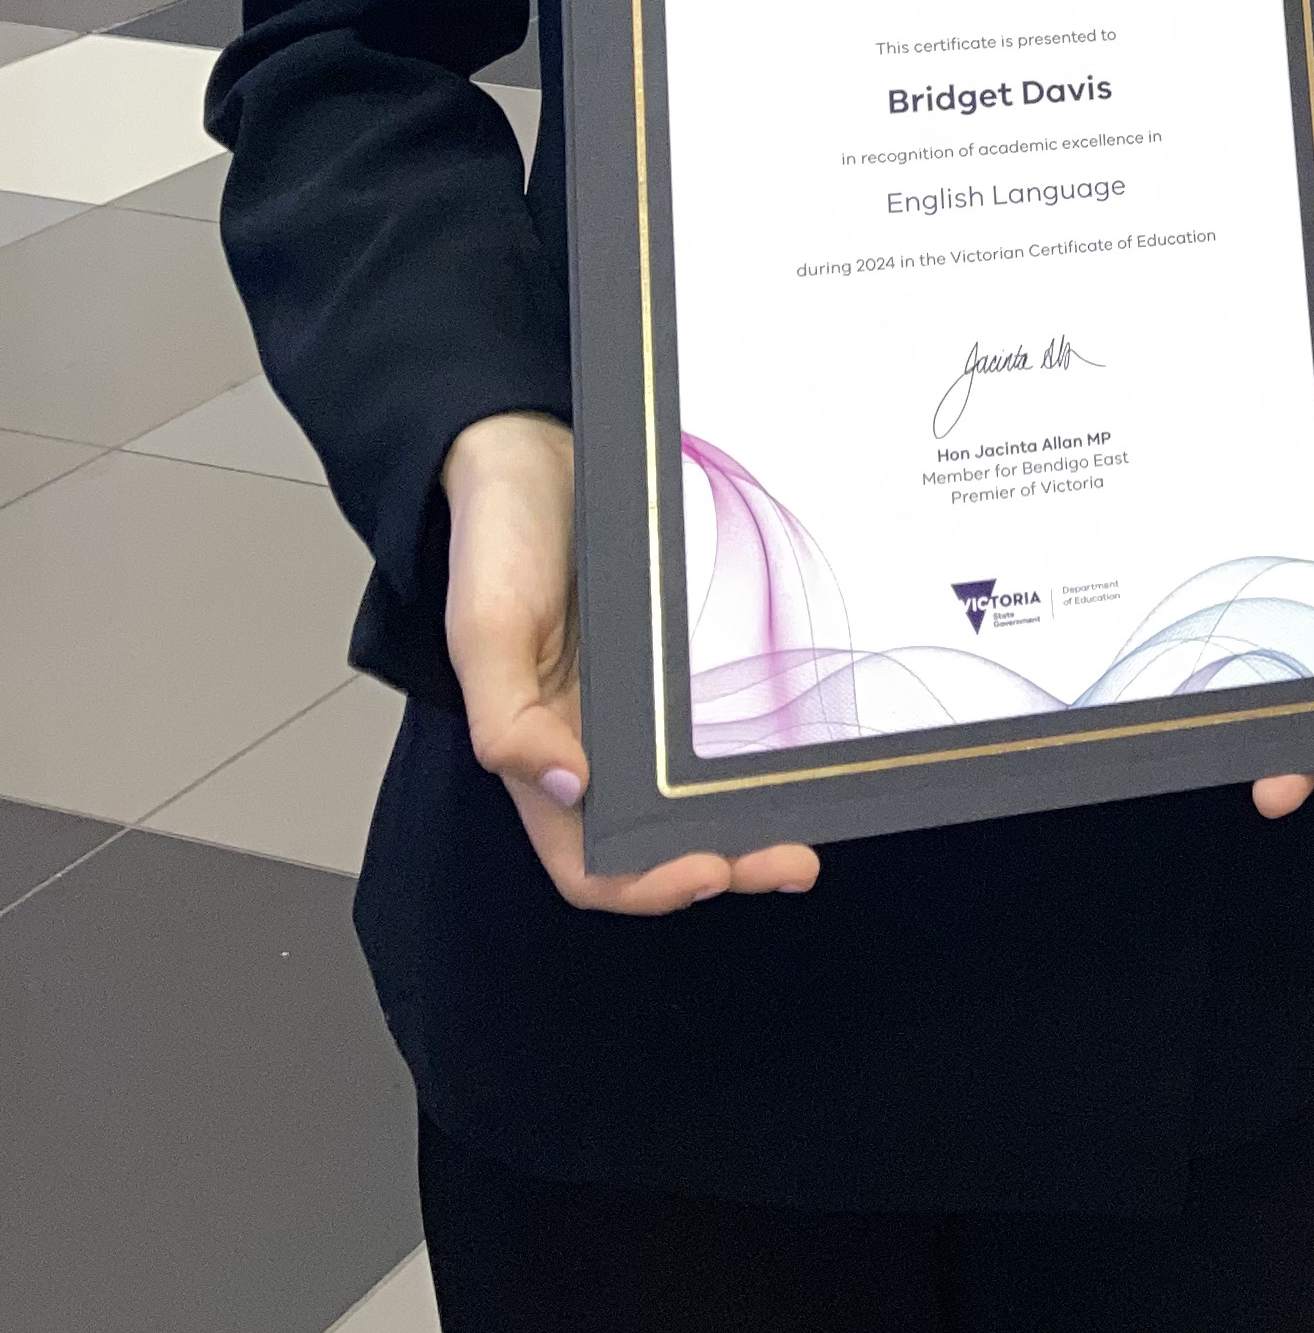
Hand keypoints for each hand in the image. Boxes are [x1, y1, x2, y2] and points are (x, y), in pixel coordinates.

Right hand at [441, 411, 819, 912]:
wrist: (530, 449)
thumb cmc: (494, 539)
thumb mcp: (483, 627)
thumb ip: (507, 718)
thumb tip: (567, 787)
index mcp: (543, 753)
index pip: (593, 861)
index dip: (647, 884)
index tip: (708, 867)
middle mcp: (600, 742)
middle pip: (666, 836)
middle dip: (730, 858)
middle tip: (790, 856)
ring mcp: (646, 702)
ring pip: (705, 787)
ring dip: (756, 813)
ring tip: (810, 818)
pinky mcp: (683, 656)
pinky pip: (727, 714)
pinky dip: (764, 744)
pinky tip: (805, 741)